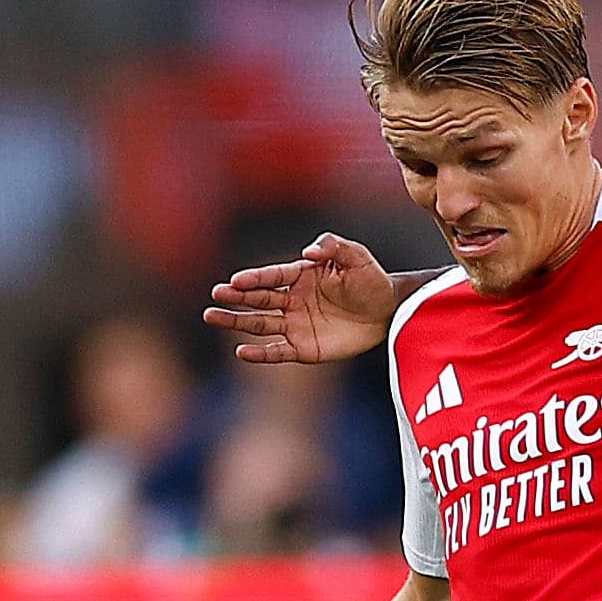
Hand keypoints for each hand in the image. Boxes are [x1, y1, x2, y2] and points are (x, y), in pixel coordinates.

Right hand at [202, 235, 396, 363]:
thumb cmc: (371, 279)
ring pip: (260, 324)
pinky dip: (259, 354)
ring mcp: (296, 325)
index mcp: (300, 276)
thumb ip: (332, 246)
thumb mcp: (355, 256)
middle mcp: (292, 300)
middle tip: (216, 295)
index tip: (236, 280)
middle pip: (258, 299)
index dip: (254, 278)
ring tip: (212, 316)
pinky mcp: (304, 349)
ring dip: (236, 321)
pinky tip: (241, 351)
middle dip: (236, 297)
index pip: (272, 277)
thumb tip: (307, 251)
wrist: (389, 311)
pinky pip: (278, 352)